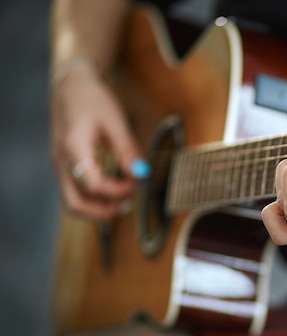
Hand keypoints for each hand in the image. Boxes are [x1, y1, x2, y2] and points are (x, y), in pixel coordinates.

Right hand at [50, 60, 147, 220]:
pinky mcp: (63, 166)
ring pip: (71, 202)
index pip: (94, 185)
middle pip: (74, 203)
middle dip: (102, 212)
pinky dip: (91, 200)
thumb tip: (141, 175)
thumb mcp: (116, 121)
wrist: (70, 86)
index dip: (118, 190)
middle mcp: (61, 160)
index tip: (137, 182)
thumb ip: (127, 150)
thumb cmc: (93, 99)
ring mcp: (59, 165)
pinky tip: (111, 195)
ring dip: (95, 210)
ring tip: (121, 204)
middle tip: (126, 206)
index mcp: (74, 148)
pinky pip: (73, 192)